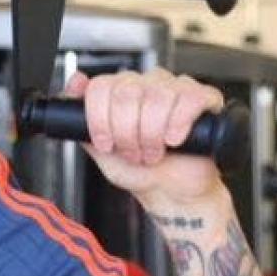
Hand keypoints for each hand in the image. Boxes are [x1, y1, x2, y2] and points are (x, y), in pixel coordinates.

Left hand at [65, 69, 226, 209]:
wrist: (172, 193)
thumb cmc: (140, 170)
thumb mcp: (101, 149)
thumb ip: (81, 121)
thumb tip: (73, 86)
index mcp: (120, 90)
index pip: (101, 86)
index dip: (101, 120)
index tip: (106, 144)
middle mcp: (147, 83)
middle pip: (127, 92)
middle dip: (127, 132)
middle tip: (134, 153)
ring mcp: (176, 87)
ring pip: (157, 96)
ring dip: (152, 134)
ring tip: (154, 152)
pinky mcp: (204, 97)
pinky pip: (189, 98)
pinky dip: (179, 124)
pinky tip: (175, 140)